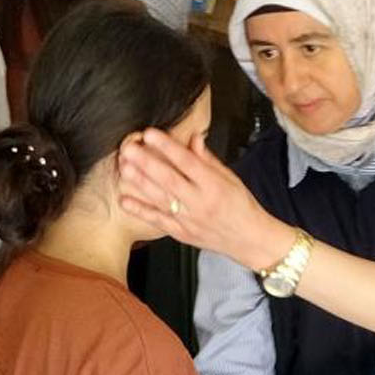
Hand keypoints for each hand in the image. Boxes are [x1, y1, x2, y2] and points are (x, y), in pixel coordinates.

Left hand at [117, 127, 295, 271]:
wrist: (250, 240)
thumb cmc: (242, 207)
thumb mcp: (231, 178)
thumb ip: (208, 160)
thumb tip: (193, 138)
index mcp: (214, 186)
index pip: (187, 162)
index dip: (167, 147)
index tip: (150, 134)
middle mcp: (200, 203)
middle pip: (169, 179)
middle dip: (146, 162)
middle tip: (129, 148)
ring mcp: (189, 220)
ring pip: (160, 199)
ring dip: (139, 182)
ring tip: (124, 167)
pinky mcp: (181, 233)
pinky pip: (157, 221)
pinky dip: (140, 210)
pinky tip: (125, 200)